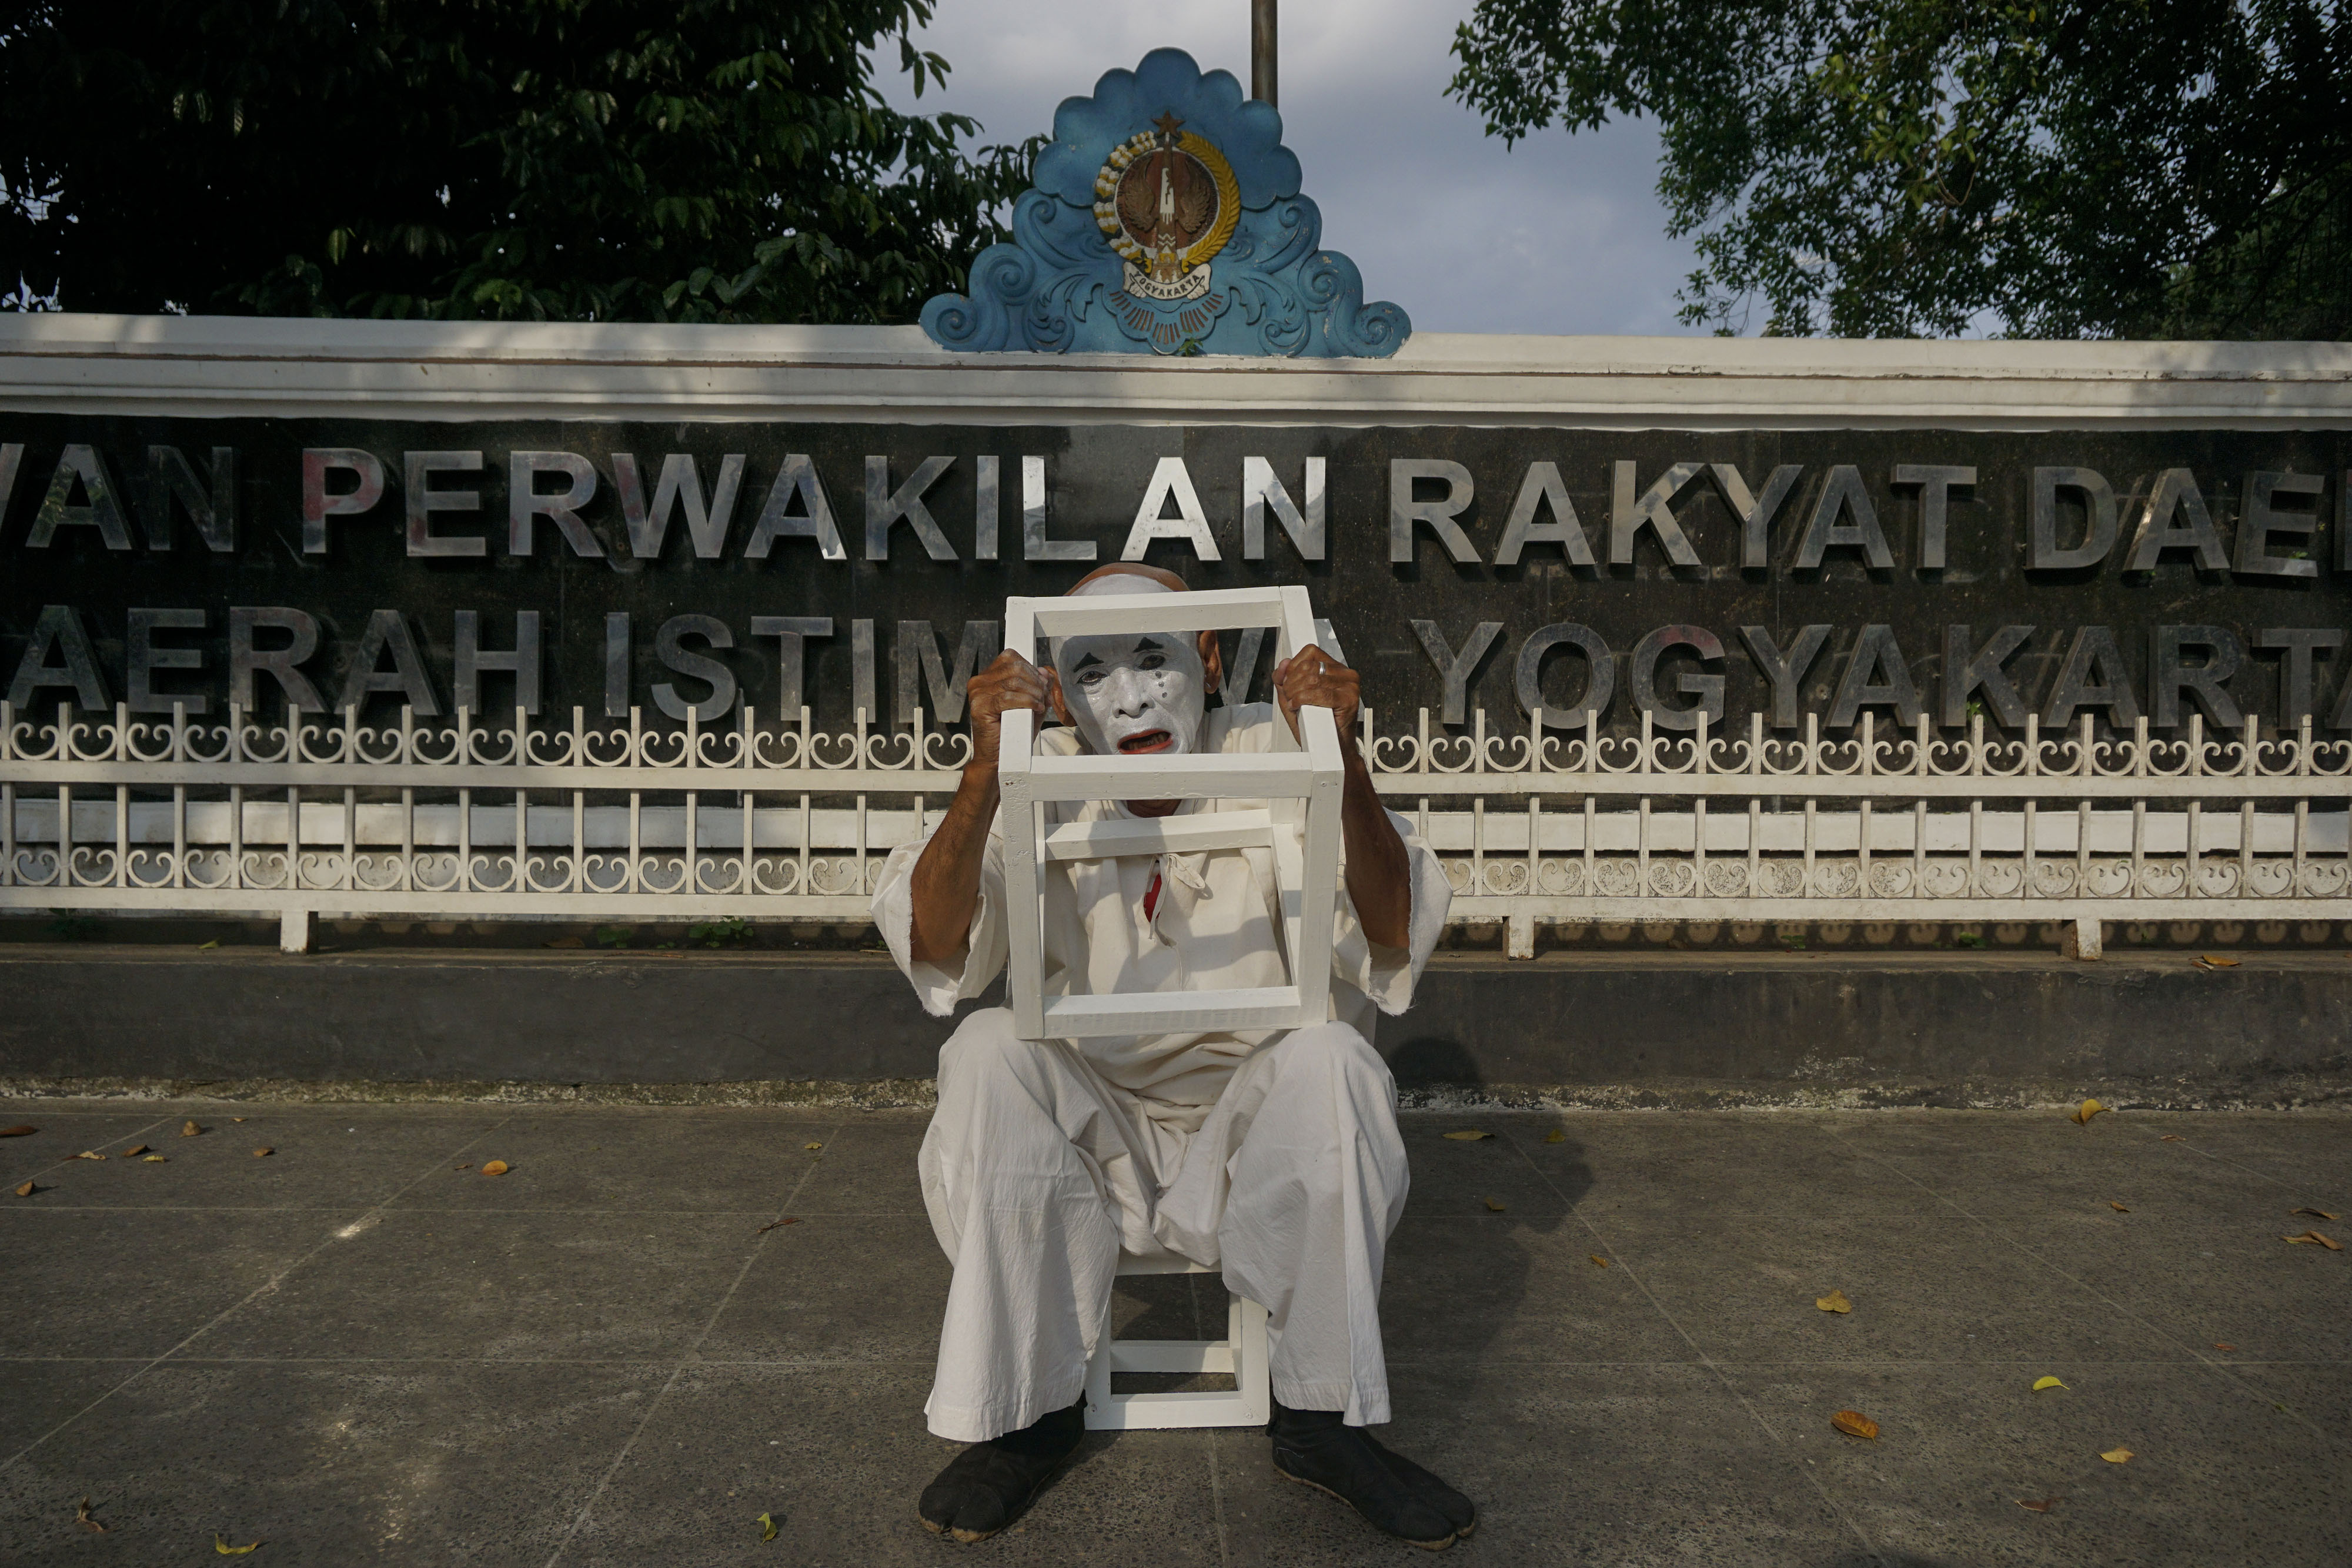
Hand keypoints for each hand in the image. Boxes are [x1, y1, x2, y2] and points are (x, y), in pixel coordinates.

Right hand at [964, 649, 1058, 770]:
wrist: (998, 757)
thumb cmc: (1012, 732)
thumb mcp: (1030, 704)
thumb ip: (1037, 687)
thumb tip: (1045, 673)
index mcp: (988, 677)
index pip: (1010, 657)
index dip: (1030, 668)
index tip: (1041, 684)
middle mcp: (979, 682)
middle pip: (1014, 667)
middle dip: (1035, 681)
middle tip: (1043, 695)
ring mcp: (978, 694)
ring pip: (1013, 681)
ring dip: (1033, 692)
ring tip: (1040, 703)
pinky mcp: (980, 707)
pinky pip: (1008, 697)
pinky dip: (1026, 701)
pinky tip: (1035, 708)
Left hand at [1272, 643, 1360, 744]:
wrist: (1330, 749)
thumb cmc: (1314, 724)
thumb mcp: (1293, 697)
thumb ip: (1285, 679)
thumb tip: (1283, 663)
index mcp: (1335, 668)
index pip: (1310, 651)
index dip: (1293, 666)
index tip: (1289, 684)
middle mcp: (1345, 673)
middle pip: (1308, 666)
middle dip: (1291, 683)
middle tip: (1290, 698)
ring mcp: (1350, 685)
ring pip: (1311, 679)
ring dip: (1295, 694)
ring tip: (1295, 705)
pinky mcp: (1349, 699)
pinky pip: (1319, 694)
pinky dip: (1302, 700)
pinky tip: (1299, 707)